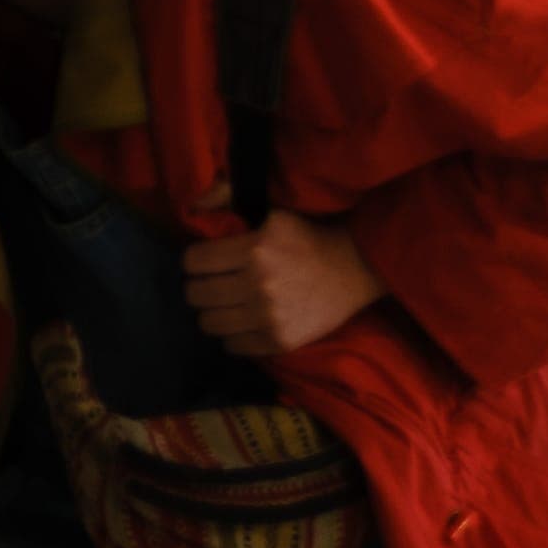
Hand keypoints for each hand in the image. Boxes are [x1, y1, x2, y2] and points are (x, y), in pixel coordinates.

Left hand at [184, 213, 384, 358]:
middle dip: (199, 287)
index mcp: (254, 250)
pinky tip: (245, 321)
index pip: (193, 262)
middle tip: (213, 284)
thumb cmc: (307, 239)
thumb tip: (192, 205)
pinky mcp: (279, 341)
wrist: (355, 269)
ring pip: (208, 323)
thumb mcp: (272, 213)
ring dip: (213, 313)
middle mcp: (259, 285)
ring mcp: (269, 317)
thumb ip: (228, 201)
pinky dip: (233, 335)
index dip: (195, 261)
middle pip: (196, 295)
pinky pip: (232, 346)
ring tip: (228, 304)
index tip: (204, 262)